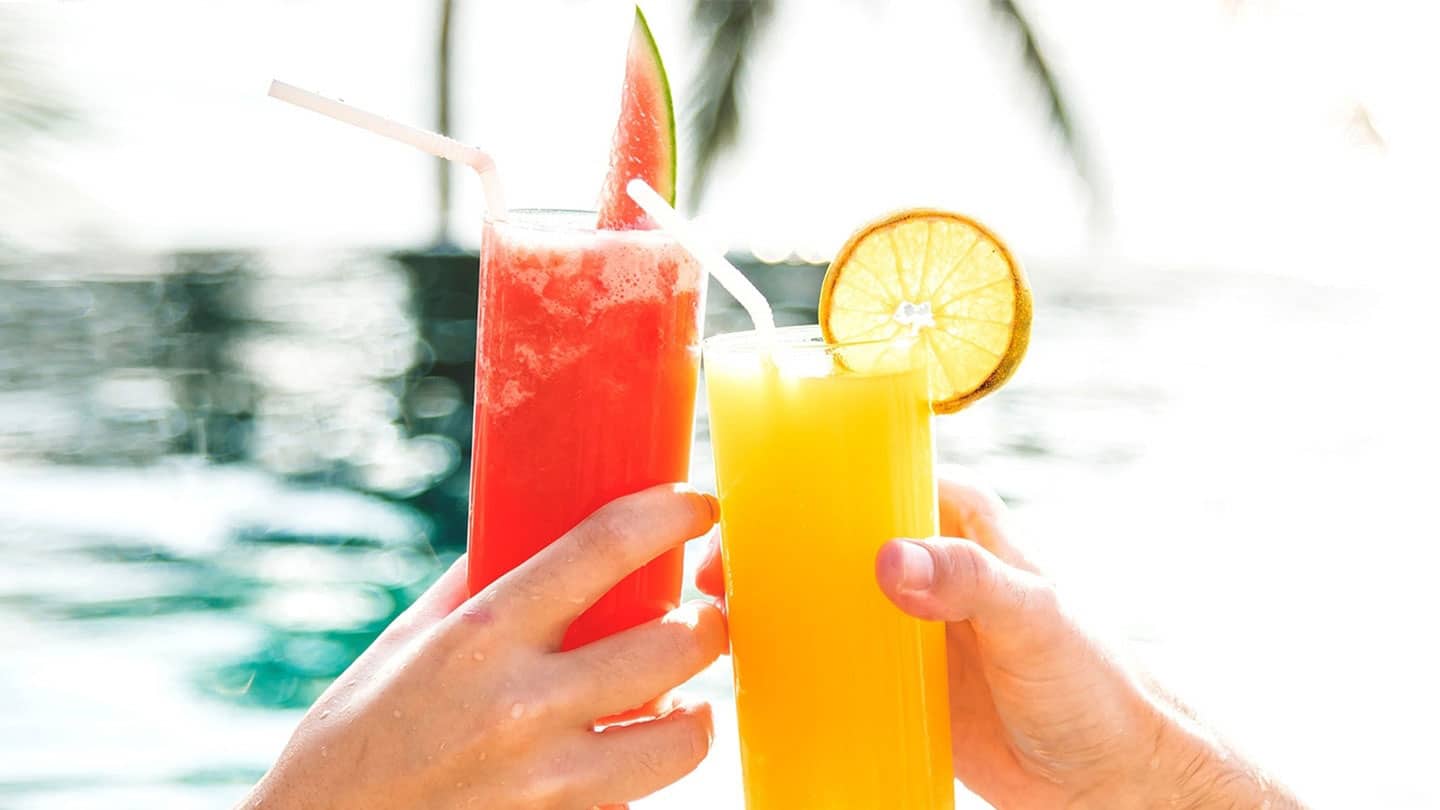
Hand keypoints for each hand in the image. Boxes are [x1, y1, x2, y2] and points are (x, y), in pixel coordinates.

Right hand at [243, 484, 725, 809]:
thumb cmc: (353, 743)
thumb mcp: (404, 646)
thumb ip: (473, 589)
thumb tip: (528, 530)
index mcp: (480, 637)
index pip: (603, 549)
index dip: (669, 514)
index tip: (695, 506)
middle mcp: (520, 707)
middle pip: (674, 645)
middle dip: (708, 625)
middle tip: (701, 619)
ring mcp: (546, 784)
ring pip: (682, 740)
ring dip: (693, 714)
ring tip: (678, 703)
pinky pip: (635, 800)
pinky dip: (639, 778)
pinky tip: (618, 762)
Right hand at [696, 472, 1304, 808]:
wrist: (1108, 773)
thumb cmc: (1091, 683)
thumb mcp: (1034, 619)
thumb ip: (970, 581)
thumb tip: (890, 560)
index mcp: (955, 517)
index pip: (867, 474)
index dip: (802, 479)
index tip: (744, 499)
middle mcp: (923, 557)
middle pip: (826, 534)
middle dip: (766, 545)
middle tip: (714, 570)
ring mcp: (905, 617)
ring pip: (820, 593)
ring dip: (770, 600)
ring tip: (716, 617)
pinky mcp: (895, 673)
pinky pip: (830, 653)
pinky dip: (793, 654)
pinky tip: (754, 668)